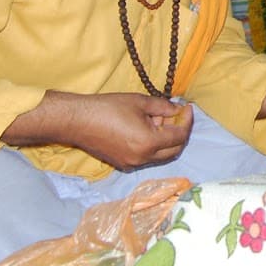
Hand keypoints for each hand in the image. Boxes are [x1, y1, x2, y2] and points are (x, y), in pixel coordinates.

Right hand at [3, 91, 192, 171]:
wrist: (77, 121)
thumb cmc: (107, 108)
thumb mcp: (139, 102)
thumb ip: (162, 107)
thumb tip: (177, 109)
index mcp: (149, 143)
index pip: (179, 136)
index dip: (187, 121)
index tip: (187, 108)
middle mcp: (142, 158)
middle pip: (174, 150)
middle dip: (180, 132)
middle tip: (178, 115)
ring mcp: (132, 164)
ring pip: (160, 156)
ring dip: (166, 139)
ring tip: (160, 119)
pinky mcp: (122, 164)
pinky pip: (146, 157)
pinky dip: (153, 145)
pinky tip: (146, 128)